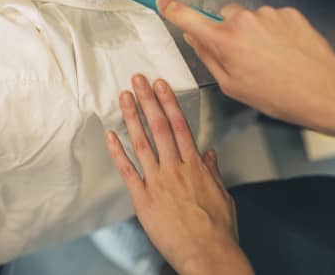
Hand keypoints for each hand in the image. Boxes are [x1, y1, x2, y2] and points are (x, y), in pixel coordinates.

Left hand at [105, 74, 252, 274]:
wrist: (208, 255)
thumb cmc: (218, 230)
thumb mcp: (223, 196)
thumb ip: (213, 172)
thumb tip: (210, 153)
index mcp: (195, 166)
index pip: (179, 125)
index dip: (168, 102)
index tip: (160, 85)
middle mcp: (175, 169)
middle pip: (159, 127)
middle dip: (148, 100)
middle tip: (138, 80)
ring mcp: (158, 182)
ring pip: (142, 142)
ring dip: (132, 117)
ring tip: (124, 97)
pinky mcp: (143, 199)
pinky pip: (127, 171)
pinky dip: (118, 152)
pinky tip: (111, 135)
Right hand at [157, 0, 334, 129]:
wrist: (323, 89)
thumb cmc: (280, 94)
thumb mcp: (232, 86)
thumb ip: (207, 57)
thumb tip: (195, 39)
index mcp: (225, 41)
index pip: (188, 18)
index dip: (172, 8)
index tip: (163, 1)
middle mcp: (244, 21)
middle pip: (223, 18)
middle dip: (228, 32)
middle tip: (243, 57)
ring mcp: (267, 14)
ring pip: (248, 19)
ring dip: (253, 33)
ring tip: (271, 59)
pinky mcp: (287, 12)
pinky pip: (270, 18)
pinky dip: (273, 32)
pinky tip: (284, 52)